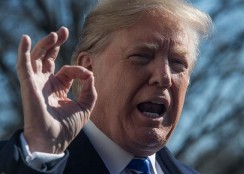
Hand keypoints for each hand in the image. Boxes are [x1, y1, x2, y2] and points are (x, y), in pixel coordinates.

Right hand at [17, 27, 96, 153]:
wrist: (54, 141)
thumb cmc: (67, 127)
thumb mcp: (85, 106)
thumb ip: (89, 89)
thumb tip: (90, 74)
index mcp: (58, 87)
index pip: (67, 70)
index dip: (78, 69)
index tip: (88, 75)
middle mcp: (46, 83)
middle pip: (48, 58)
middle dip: (55, 43)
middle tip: (63, 31)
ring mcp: (36, 83)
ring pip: (38, 58)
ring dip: (45, 44)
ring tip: (56, 34)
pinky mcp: (29, 86)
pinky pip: (24, 66)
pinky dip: (25, 52)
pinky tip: (26, 40)